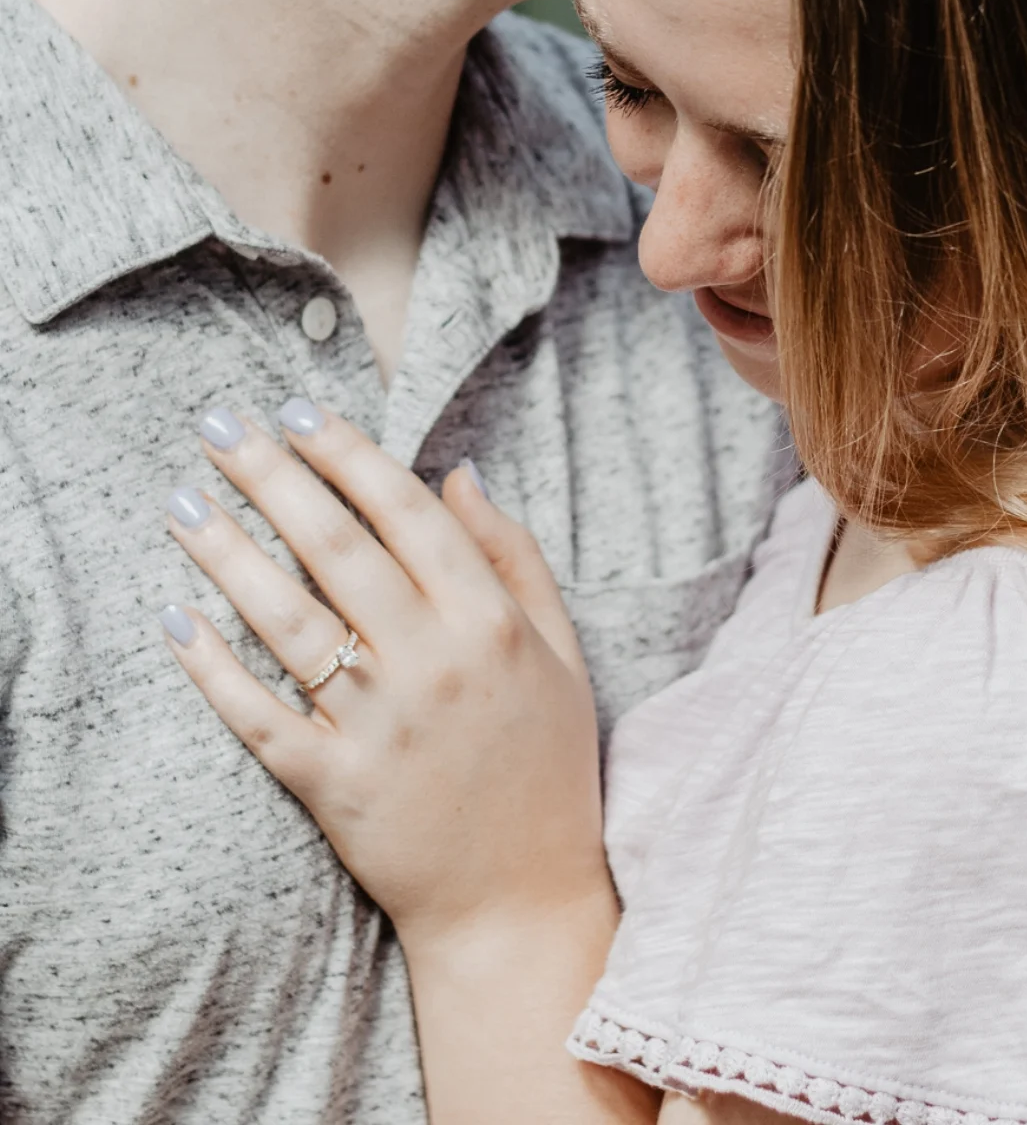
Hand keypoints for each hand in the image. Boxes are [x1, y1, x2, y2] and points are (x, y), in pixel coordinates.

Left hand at [161, 406, 608, 956]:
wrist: (520, 902)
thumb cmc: (546, 766)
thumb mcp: (561, 651)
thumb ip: (515, 557)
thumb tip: (458, 473)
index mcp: (489, 621)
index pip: (404, 512)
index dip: (348, 454)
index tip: (299, 410)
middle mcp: (432, 663)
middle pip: (335, 548)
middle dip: (270, 476)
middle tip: (220, 425)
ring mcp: (379, 725)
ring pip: (288, 620)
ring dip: (227, 552)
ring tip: (182, 501)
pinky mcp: (333, 785)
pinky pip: (260, 716)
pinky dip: (214, 668)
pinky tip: (177, 619)